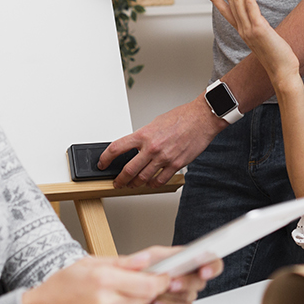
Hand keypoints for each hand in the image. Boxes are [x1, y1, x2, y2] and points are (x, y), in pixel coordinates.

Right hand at [21, 252, 171, 303]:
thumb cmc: (61, 286)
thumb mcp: (89, 263)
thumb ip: (122, 262)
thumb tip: (146, 259)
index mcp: (103, 279)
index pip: (148, 284)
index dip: (161, 280)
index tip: (163, 276)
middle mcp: (105, 302)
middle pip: (146, 297)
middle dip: (147, 289)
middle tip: (136, 282)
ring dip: (134, 301)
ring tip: (114, 294)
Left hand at [101, 97, 223, 186]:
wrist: (201, 119)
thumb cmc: (181, 118)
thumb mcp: (155, 123)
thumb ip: (144, 136)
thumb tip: (135, 147)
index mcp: (143, 134)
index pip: (116, 148)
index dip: (105, 158)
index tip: (102, 163)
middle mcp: (152, 148)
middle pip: (128, 170)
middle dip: (120, 179)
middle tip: (117, 182)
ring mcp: (163, 158)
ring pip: (143, 178)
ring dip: (135, 184)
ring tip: (133, 184)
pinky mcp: (175, 165)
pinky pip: (160, 180)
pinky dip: (152, 184)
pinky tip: (151, 183)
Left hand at [135, 246, 222, 303]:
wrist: (124, 296)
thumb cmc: (131, 276)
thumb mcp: (136, 260)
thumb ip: (144, 257)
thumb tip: (147, 257)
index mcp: (182, 259)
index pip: (208, 259)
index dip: (211, 265)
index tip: (204, 271)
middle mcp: (187, 276)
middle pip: (200, 280)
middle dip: (186, 282)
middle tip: (170, 283)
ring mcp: (184, 294)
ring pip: (191, 296)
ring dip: (174, 296)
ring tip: (156, 295)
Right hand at [203, 0, 301, 87]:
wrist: (282, 72)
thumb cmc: (277, 58)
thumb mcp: (264, 41)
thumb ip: (259, 31)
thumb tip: (260, 25)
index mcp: (242, 32)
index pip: (226, 11)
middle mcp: (242, 29)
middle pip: (229, 2)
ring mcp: (249, 29)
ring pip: (238, 1)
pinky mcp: (258, 28)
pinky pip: (250, 6)